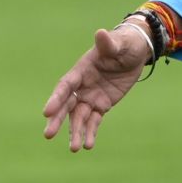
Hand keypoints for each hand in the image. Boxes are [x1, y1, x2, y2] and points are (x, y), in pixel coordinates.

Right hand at [41, 26, 151, 150]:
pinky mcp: (101, 105)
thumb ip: (108, 43)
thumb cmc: (124, 43)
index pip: (65, 86)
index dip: (56, 98)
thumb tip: (101, 33)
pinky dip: (91, 132)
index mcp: (81, 70)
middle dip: (58, 120)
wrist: (135, 52)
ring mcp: (90, 96)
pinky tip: (88, 145)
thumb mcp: (118, 43)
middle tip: (48, 135)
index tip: (46, 112)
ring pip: (79, 117)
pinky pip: (94, 121)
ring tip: (74, 148)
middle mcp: (82, 85)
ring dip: (75, 132)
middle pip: (66, 105)